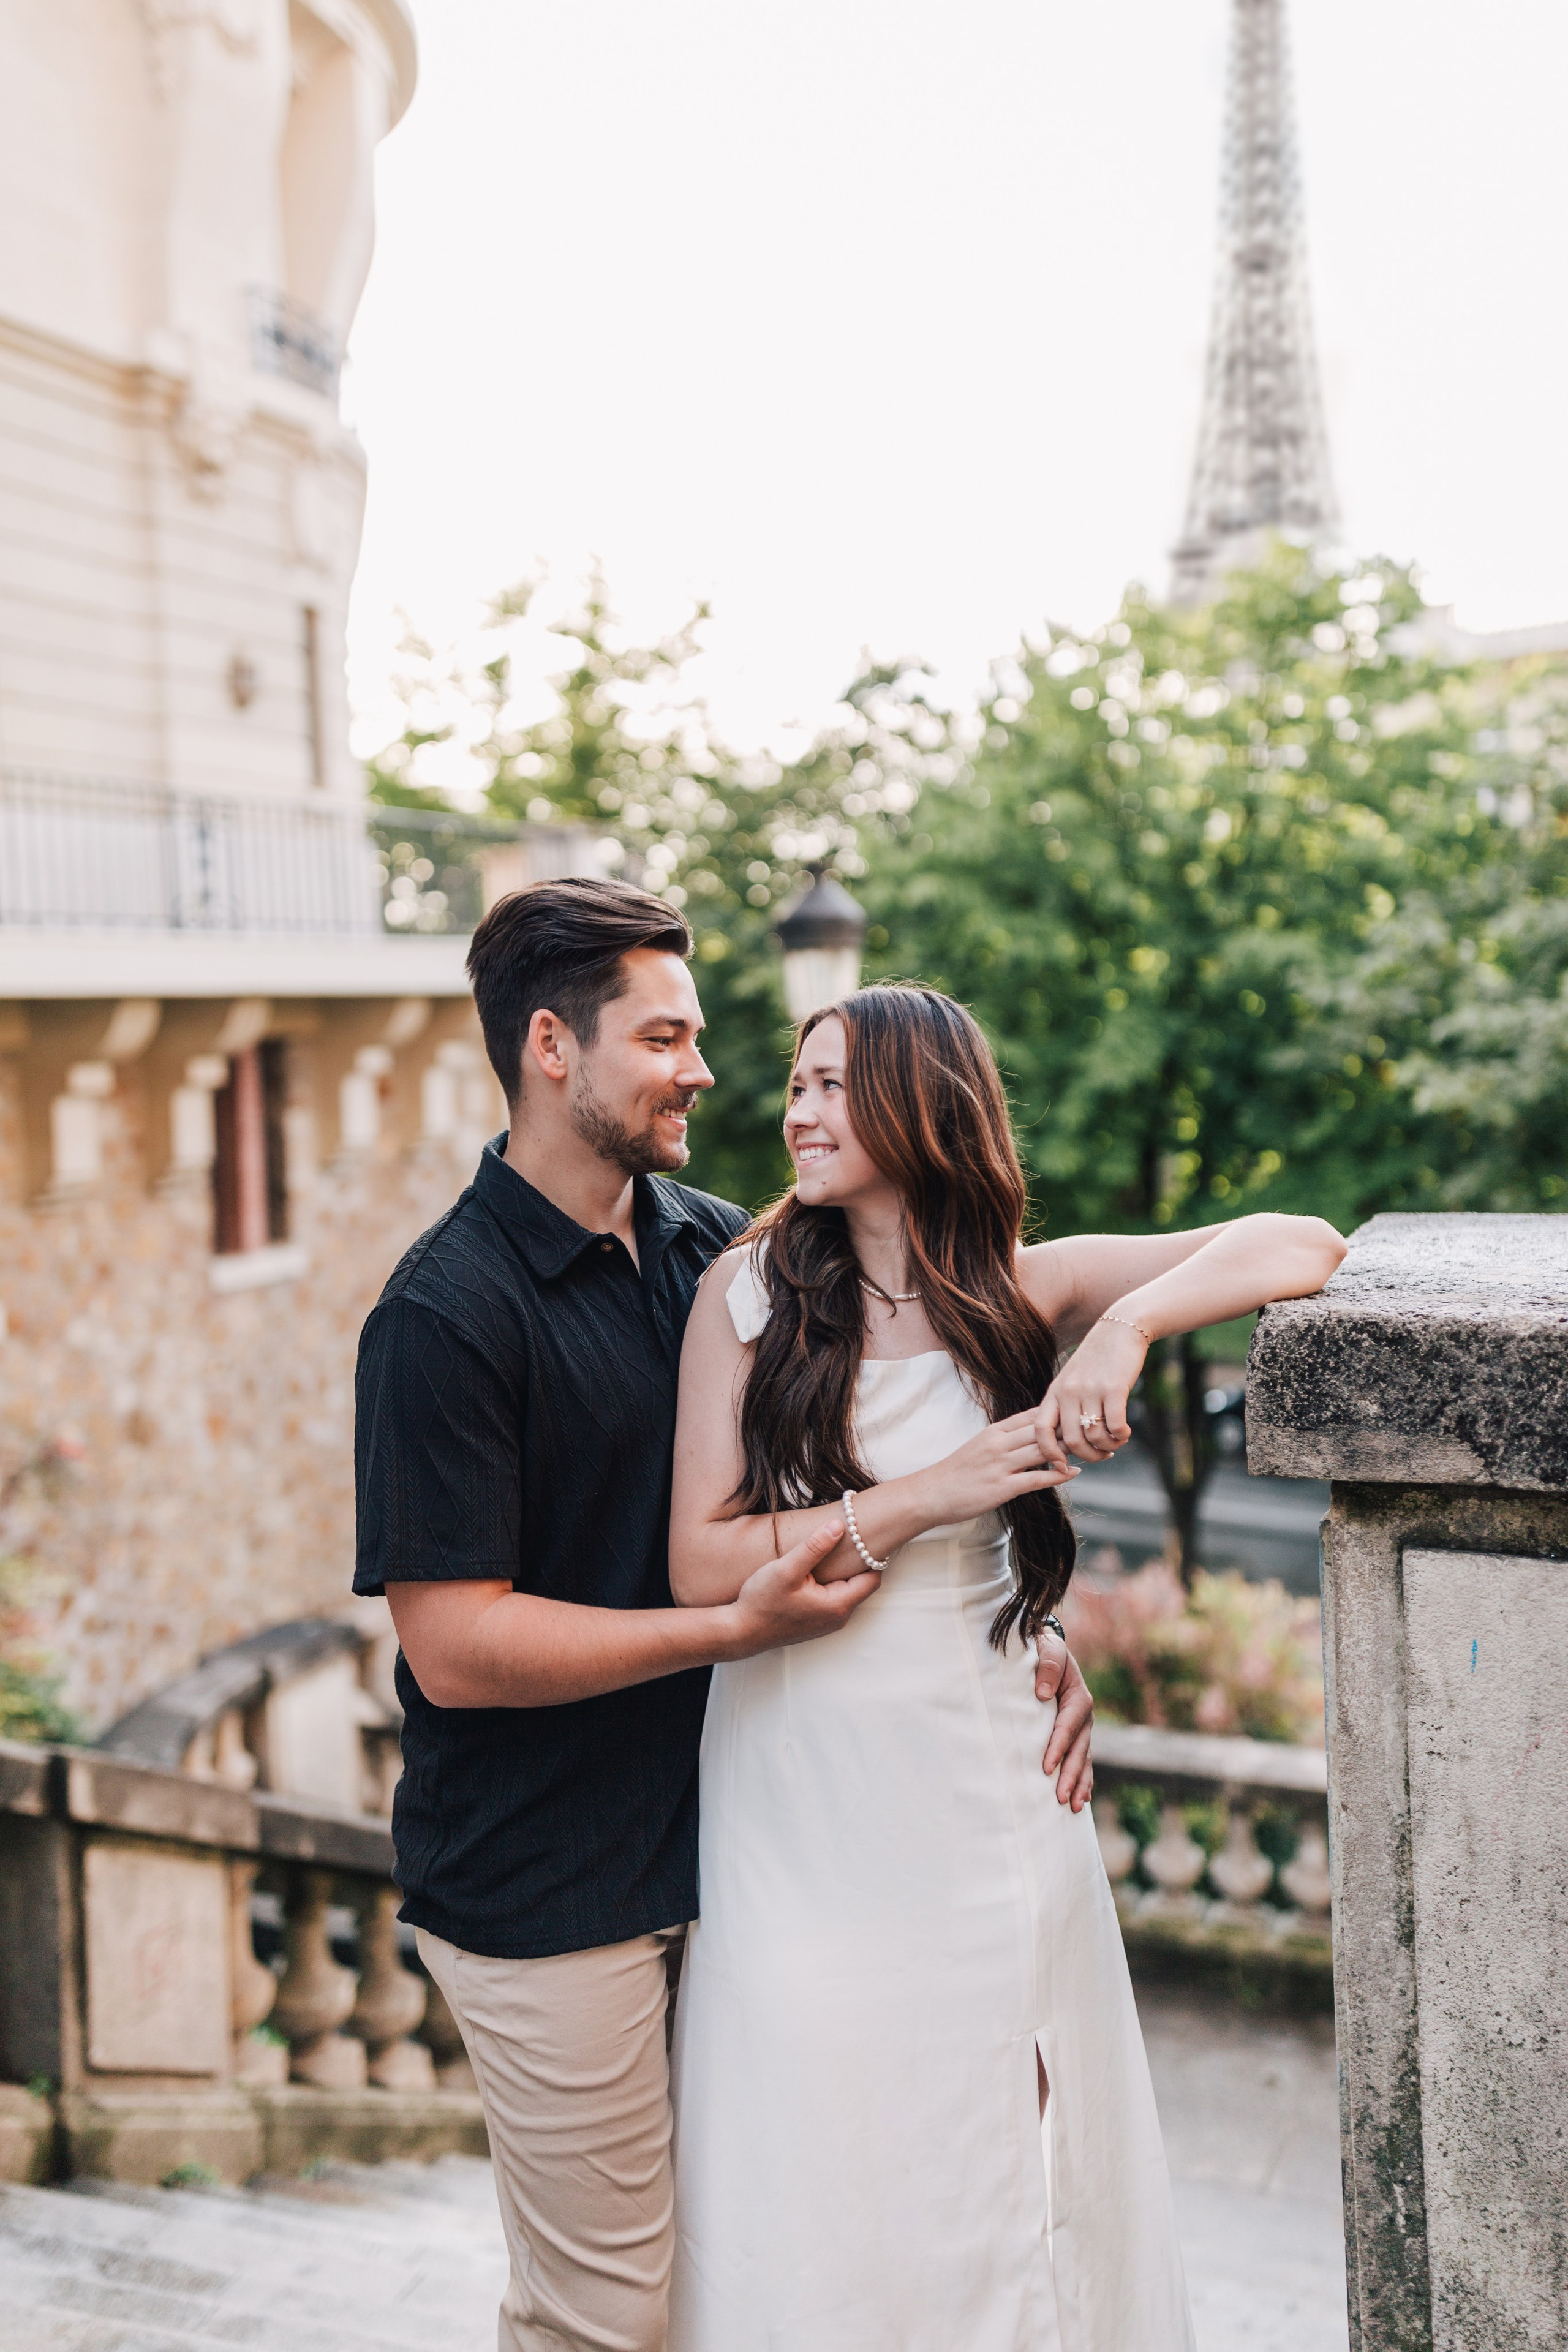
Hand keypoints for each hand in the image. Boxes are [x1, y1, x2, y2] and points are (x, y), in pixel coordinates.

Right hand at [725, 1520, 879, 1657]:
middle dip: (855, 1562)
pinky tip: (813, 1570)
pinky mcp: (816, 1621)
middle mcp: (838, 1617)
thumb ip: (814, 1548)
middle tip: (845, 1537)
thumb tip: (840, 1526)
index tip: (861, 1536)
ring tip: (827, 1551)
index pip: (873, 1578)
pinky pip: (833, 1598)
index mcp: (837, 1605)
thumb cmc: (761, 1603)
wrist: (740, 1631)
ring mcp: (827, 1621)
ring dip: (840, 1572)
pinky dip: (829, 1582)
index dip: (871, 1556)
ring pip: (846, 1590)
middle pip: (861, 1584)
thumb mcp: (786, 1570)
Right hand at [921, 1410, 1079, 1524]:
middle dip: (1071, 1430)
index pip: (1033, 1415)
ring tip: (1093, 1450)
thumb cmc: (957, 1472)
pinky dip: (1058, 1475)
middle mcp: (999, 1444)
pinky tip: (1074, 1472)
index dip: (1058, 1414)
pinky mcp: (1002, 1487)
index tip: (1080, 1414)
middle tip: (1095, 1430)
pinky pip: (1036, 1478)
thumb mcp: (980, 1445)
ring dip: (1070, 1451)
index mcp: (994, 1431)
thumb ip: (1004, 1438)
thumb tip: (1030, 1435)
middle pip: (1042, 1431)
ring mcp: (1001, 1465)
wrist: (932, 1493)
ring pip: (1043, 1451)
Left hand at [1034, 1318, 1146, 1466]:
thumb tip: (1069, 1443)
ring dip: (1108, 1447)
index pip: (1041, 1430)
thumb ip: (1067, 1407)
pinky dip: (1121, 1436)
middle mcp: (1069, 1392)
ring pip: (1094, 1436)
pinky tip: (1125, 1432)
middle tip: (1103, 1456)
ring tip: (1116, 1442)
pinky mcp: (1114, 1388)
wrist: (1120, 1329)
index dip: (1049, 1454)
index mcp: (1055, 1392)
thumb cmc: (1097, 1360)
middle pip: (1071, 1441)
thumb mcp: (1072, 1380)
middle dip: (1088, 1457)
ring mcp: (1090, 1390)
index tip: (1063, 1466)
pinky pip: (1115, 1426)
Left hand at [1035, 1631, 1093, 1810]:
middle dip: (1071, 1774)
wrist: (1047, 1650)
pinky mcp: (1075, 1736)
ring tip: (1075, 1807)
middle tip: (1062, 1798)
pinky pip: (1081, 1760)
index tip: (1047, 1766)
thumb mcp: (1048, 1648)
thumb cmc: (1043, 1650)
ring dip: (1080, 1783)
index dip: (1059, 1746)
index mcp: (1078, 1696)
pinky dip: (1083, 1780)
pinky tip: (1081, 1800)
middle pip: (1079, 1749)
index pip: (1068, 1725)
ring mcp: (1081, 1728)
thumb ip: (1047, 1665)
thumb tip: (1042, 1693)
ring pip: (1083, 1760)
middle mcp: (1083, 1716)